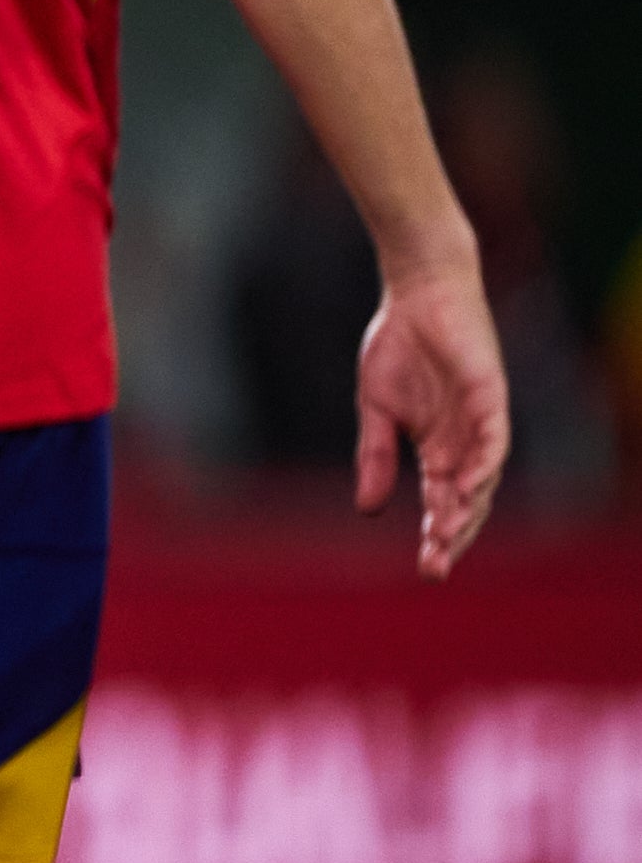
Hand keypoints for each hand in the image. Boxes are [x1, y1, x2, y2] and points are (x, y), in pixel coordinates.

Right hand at [357, 257, 508, 577]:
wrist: (416, 294)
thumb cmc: (396, 345)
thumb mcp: (375, 409)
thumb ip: (376, 457)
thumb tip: (368, 510)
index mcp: (437, 448)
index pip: (441, 502)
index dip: (436, 535)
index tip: (425, 569)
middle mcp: (465, 442)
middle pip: (467, 501)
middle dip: (453, 536)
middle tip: (435, 568)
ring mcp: (481, 421)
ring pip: (482, 478)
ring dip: (466, 508)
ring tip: (444, 536)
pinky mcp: (491, 397)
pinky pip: (494, 441)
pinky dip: (482, 466)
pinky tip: (465, 487)